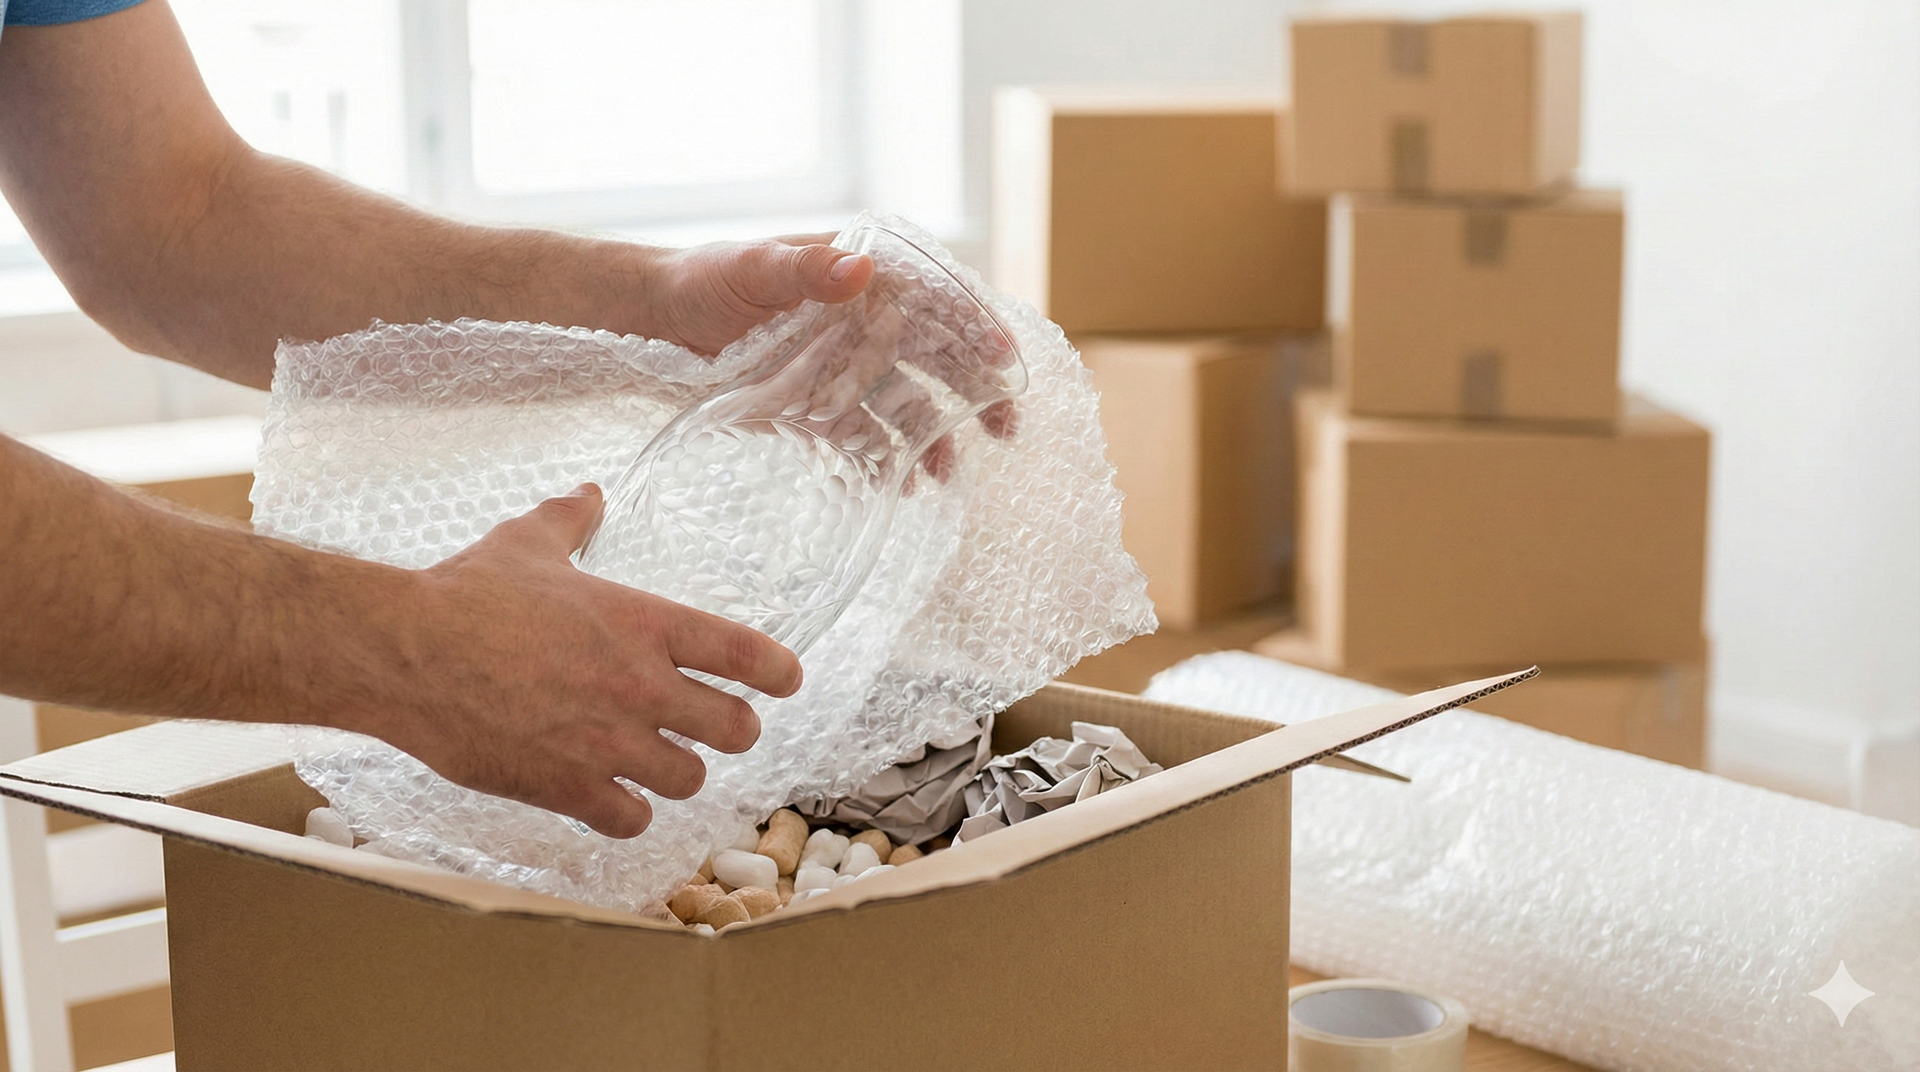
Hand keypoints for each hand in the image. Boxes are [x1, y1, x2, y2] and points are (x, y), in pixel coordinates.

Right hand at [365, 484, 802, 837]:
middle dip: (732, 730)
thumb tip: (589, 495)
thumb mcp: (527, 543)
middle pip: (737, 730)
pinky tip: (612, 800)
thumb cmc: (464, 594)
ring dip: (678, 773)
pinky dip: (628, 814)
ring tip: (658, 764)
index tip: (785, 681)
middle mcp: (640, 686)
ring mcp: (608, 744)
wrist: (403, 652)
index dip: (778, 672)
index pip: (747, 653)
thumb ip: (570, 521)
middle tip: (715, 726)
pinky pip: (632, 821)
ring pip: (689, 781)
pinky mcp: (568, 787)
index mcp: (644, 623)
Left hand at [652, 233, 1020, 484]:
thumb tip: (860, 269)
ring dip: (932, 434)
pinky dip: (890, 456)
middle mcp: (863, 318)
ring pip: (907, 399)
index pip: (933, 295)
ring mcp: (844, 362)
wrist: (652, 323)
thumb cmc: (701, 281)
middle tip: (1005, 427)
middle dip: (974, 389)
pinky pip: (867, 431)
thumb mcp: (750, 268)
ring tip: (945, 472)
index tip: (1003, 358)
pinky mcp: (820, 402)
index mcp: (857, 273)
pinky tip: (905, 482)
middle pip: (936, 354)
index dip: (975, 324)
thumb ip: (804, 269)